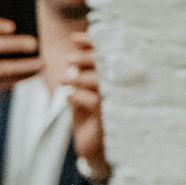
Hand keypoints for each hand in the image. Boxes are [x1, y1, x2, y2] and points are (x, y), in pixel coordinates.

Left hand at [63, 30, 107, 179]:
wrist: (93, 146)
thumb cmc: (89, 115)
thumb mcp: (83, 90)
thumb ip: (80, 71)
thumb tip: (72, 51)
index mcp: (116, 77)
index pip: (107, 53)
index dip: (92, 43)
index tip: (73, 38)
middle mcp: (121, 87)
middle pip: (105, 64)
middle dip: (84, 58)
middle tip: (67, 58)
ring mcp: (117, 102)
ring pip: (100, 81)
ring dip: (79, 77)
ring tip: (64, 79)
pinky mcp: (109, 118)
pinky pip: (95, 101)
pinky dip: (78, 95)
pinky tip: (68, 96)